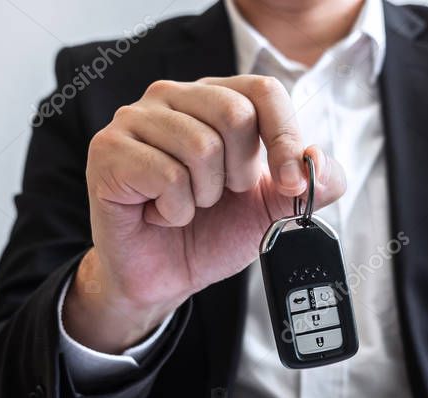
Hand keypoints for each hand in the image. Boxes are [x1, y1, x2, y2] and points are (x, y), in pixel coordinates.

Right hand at [64, 75, 345, 352]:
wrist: (163, 277)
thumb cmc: (211, 233)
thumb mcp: (274, 209)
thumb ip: (311, 184)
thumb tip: (320, 160)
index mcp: (215, 98)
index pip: (264, 91)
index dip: (285, 139)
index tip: (291, 184)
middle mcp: (172, 96)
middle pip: (234, 113)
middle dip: (239, 174)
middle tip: (218, 197)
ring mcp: (134, 120)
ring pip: (200, 147)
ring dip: (204, 197)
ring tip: (186, 205)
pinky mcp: (107, 151)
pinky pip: (165, 175)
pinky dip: (175, 210)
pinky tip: (159, 214)